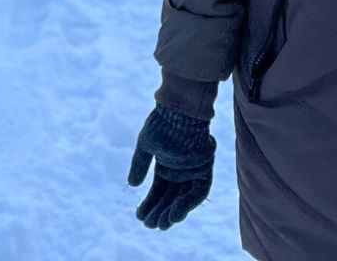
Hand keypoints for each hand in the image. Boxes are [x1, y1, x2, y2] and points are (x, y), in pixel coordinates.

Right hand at [126, 103, 214, 228]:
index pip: (158, 191)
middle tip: (149, 225)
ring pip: (183, 199)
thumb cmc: (162, 124)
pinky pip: (198, 193)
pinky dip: (186, 205)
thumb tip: (132, 185)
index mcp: (166, 165)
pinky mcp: (205, 170)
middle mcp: (180, 171)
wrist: (179, 111)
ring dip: (172, 213)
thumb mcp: (146, 146)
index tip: (139, 216)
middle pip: (170, 198)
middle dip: (160, 212)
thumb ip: (139, 165)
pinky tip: (173, 214)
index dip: (149, 204)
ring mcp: (193, 171)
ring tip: (160, 225)